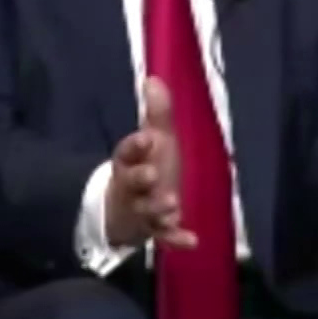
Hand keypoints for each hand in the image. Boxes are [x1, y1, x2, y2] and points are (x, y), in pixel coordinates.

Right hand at [104, 77, 196, 249]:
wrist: (125, 210)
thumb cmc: (144, 167)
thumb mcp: (154, 138)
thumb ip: (156, 113)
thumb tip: (154, 77)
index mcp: (129, 161)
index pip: (127, 151)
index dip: (135, 145)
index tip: (146, 137)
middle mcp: (133, 186)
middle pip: (134, 182)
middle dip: (142, 178)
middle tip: (152, 174)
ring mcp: (142, 209)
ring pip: (147, 210)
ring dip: (159, 208)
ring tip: (172, 206)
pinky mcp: (153, 230)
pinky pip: (165, 236)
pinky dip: (177, 239)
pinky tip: (193, 241)